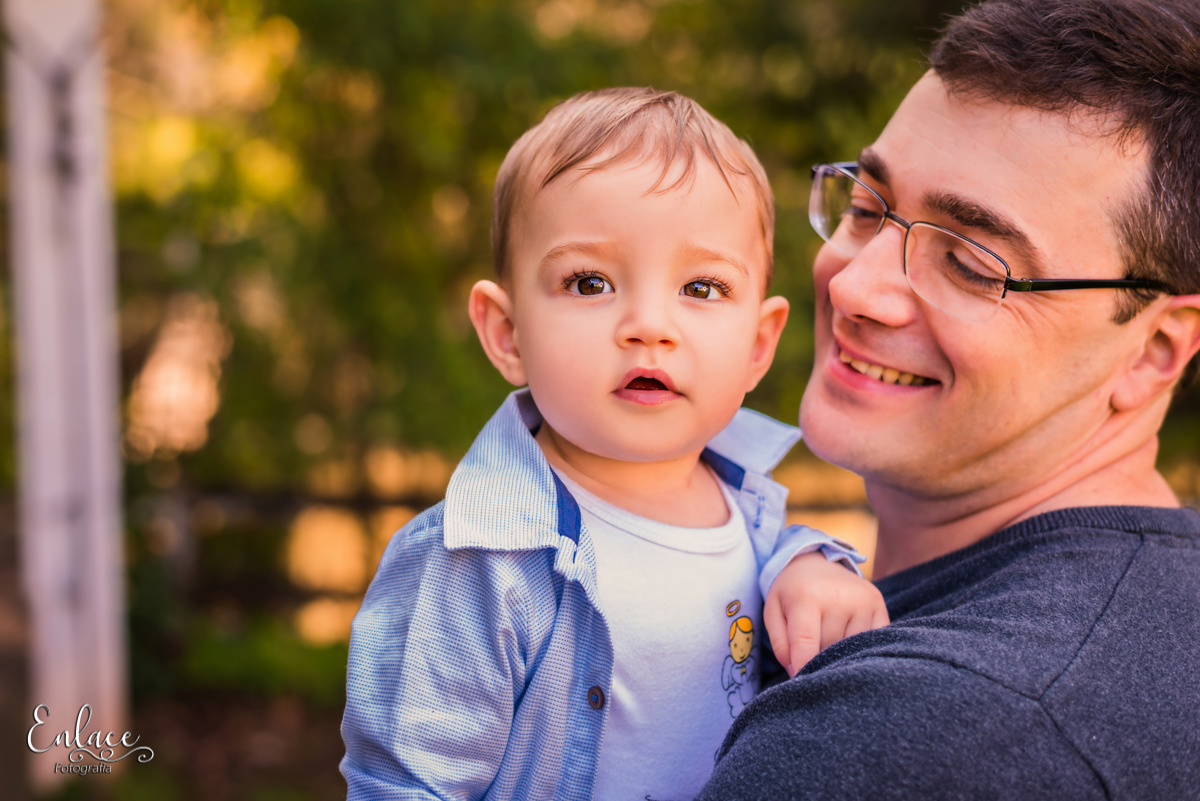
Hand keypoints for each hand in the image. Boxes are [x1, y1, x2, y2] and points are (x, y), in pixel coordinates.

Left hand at [764, 551, 888, 676]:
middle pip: (828, 649)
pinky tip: (847, 638)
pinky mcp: (879, 605)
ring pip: (851, 649)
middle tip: (810, 650)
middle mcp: (839, 597)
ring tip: (828, 639)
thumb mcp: (773, 611)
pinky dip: (860, 647)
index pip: (806, 644)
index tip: (799, 685)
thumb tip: (798, 674)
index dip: (802, 669)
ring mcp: (863, 601)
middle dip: (817, 657)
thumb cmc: (792, 592)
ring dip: (838, 653)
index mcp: (807, 597)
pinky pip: (872, 642)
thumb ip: (781, 645)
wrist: (817, 562)